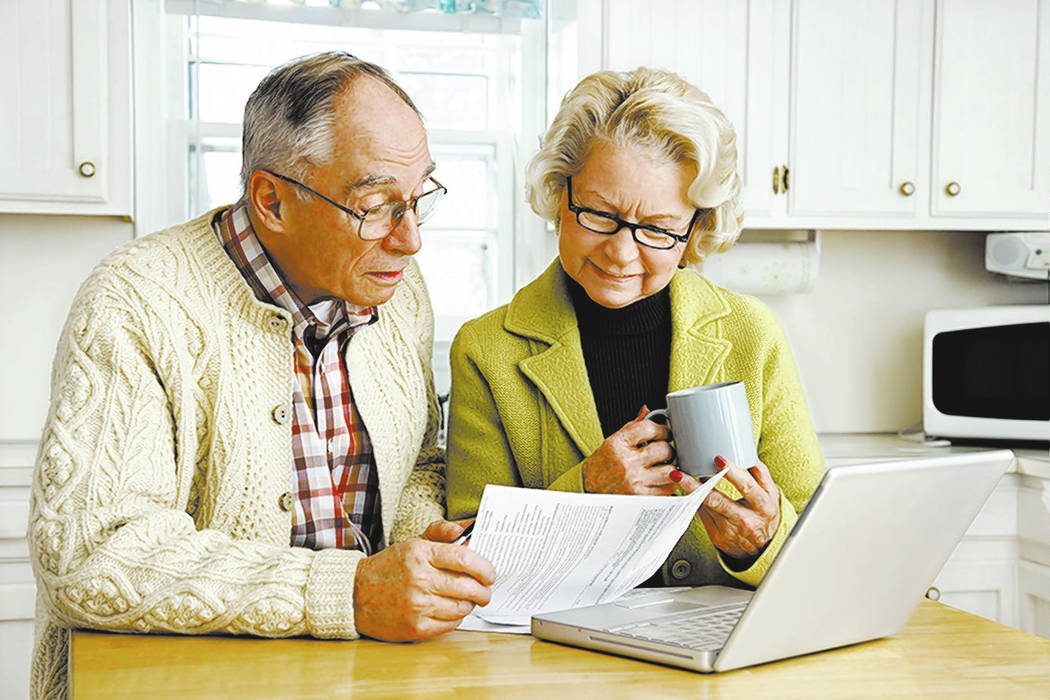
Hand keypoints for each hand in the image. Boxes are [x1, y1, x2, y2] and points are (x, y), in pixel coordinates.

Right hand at [353, 522, 495, 641]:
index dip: (485, 567)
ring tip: (467, 600)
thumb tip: (465, 529)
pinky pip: (451, 624)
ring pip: (462, 607)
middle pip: (468, 586)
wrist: (355, 595)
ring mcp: (417, 605)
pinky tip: (451, 610)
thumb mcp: (413, 542)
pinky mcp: (415, 627)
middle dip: (484, 591)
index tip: (490, 572)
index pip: (465, 558)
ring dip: (470, 604)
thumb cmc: (389, 567)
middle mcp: (419, 578)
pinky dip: (457, 618)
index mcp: (420, 553)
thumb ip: (440, 532)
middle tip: (485, 590)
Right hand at [581, 406, 676, 494]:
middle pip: (664, 449)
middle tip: (665, 451)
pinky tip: (662, 481)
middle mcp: (626, 462)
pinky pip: (667, 489)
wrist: (587, 491)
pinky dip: (669, 484)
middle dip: (668, 449)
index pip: (649, 428)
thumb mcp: (611, 442)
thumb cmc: (599, 467)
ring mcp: (634, 481)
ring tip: (665, 466)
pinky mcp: (641, 497)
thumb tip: (647, 410)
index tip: (664, 433)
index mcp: (617, 444)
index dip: (662, 429)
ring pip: (670, 470)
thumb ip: (632, 427)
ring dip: (671, 467)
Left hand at [678, 457, 781, 560]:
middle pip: (718, 501)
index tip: (718, 459)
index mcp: (762, 506)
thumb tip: (747, 455)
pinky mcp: (718, 537)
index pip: (747, 487)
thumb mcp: (772, 495)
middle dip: (697, 487)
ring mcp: (730, 530)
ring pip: (706, 507)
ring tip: (679, 477)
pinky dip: (696, 502)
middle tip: (680, 474)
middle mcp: (746, 520)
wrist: (762, 549)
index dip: (732, 473)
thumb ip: (762, 475)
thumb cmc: (765, 516)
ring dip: (691, 492)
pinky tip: (689, 492)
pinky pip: (703, 515)